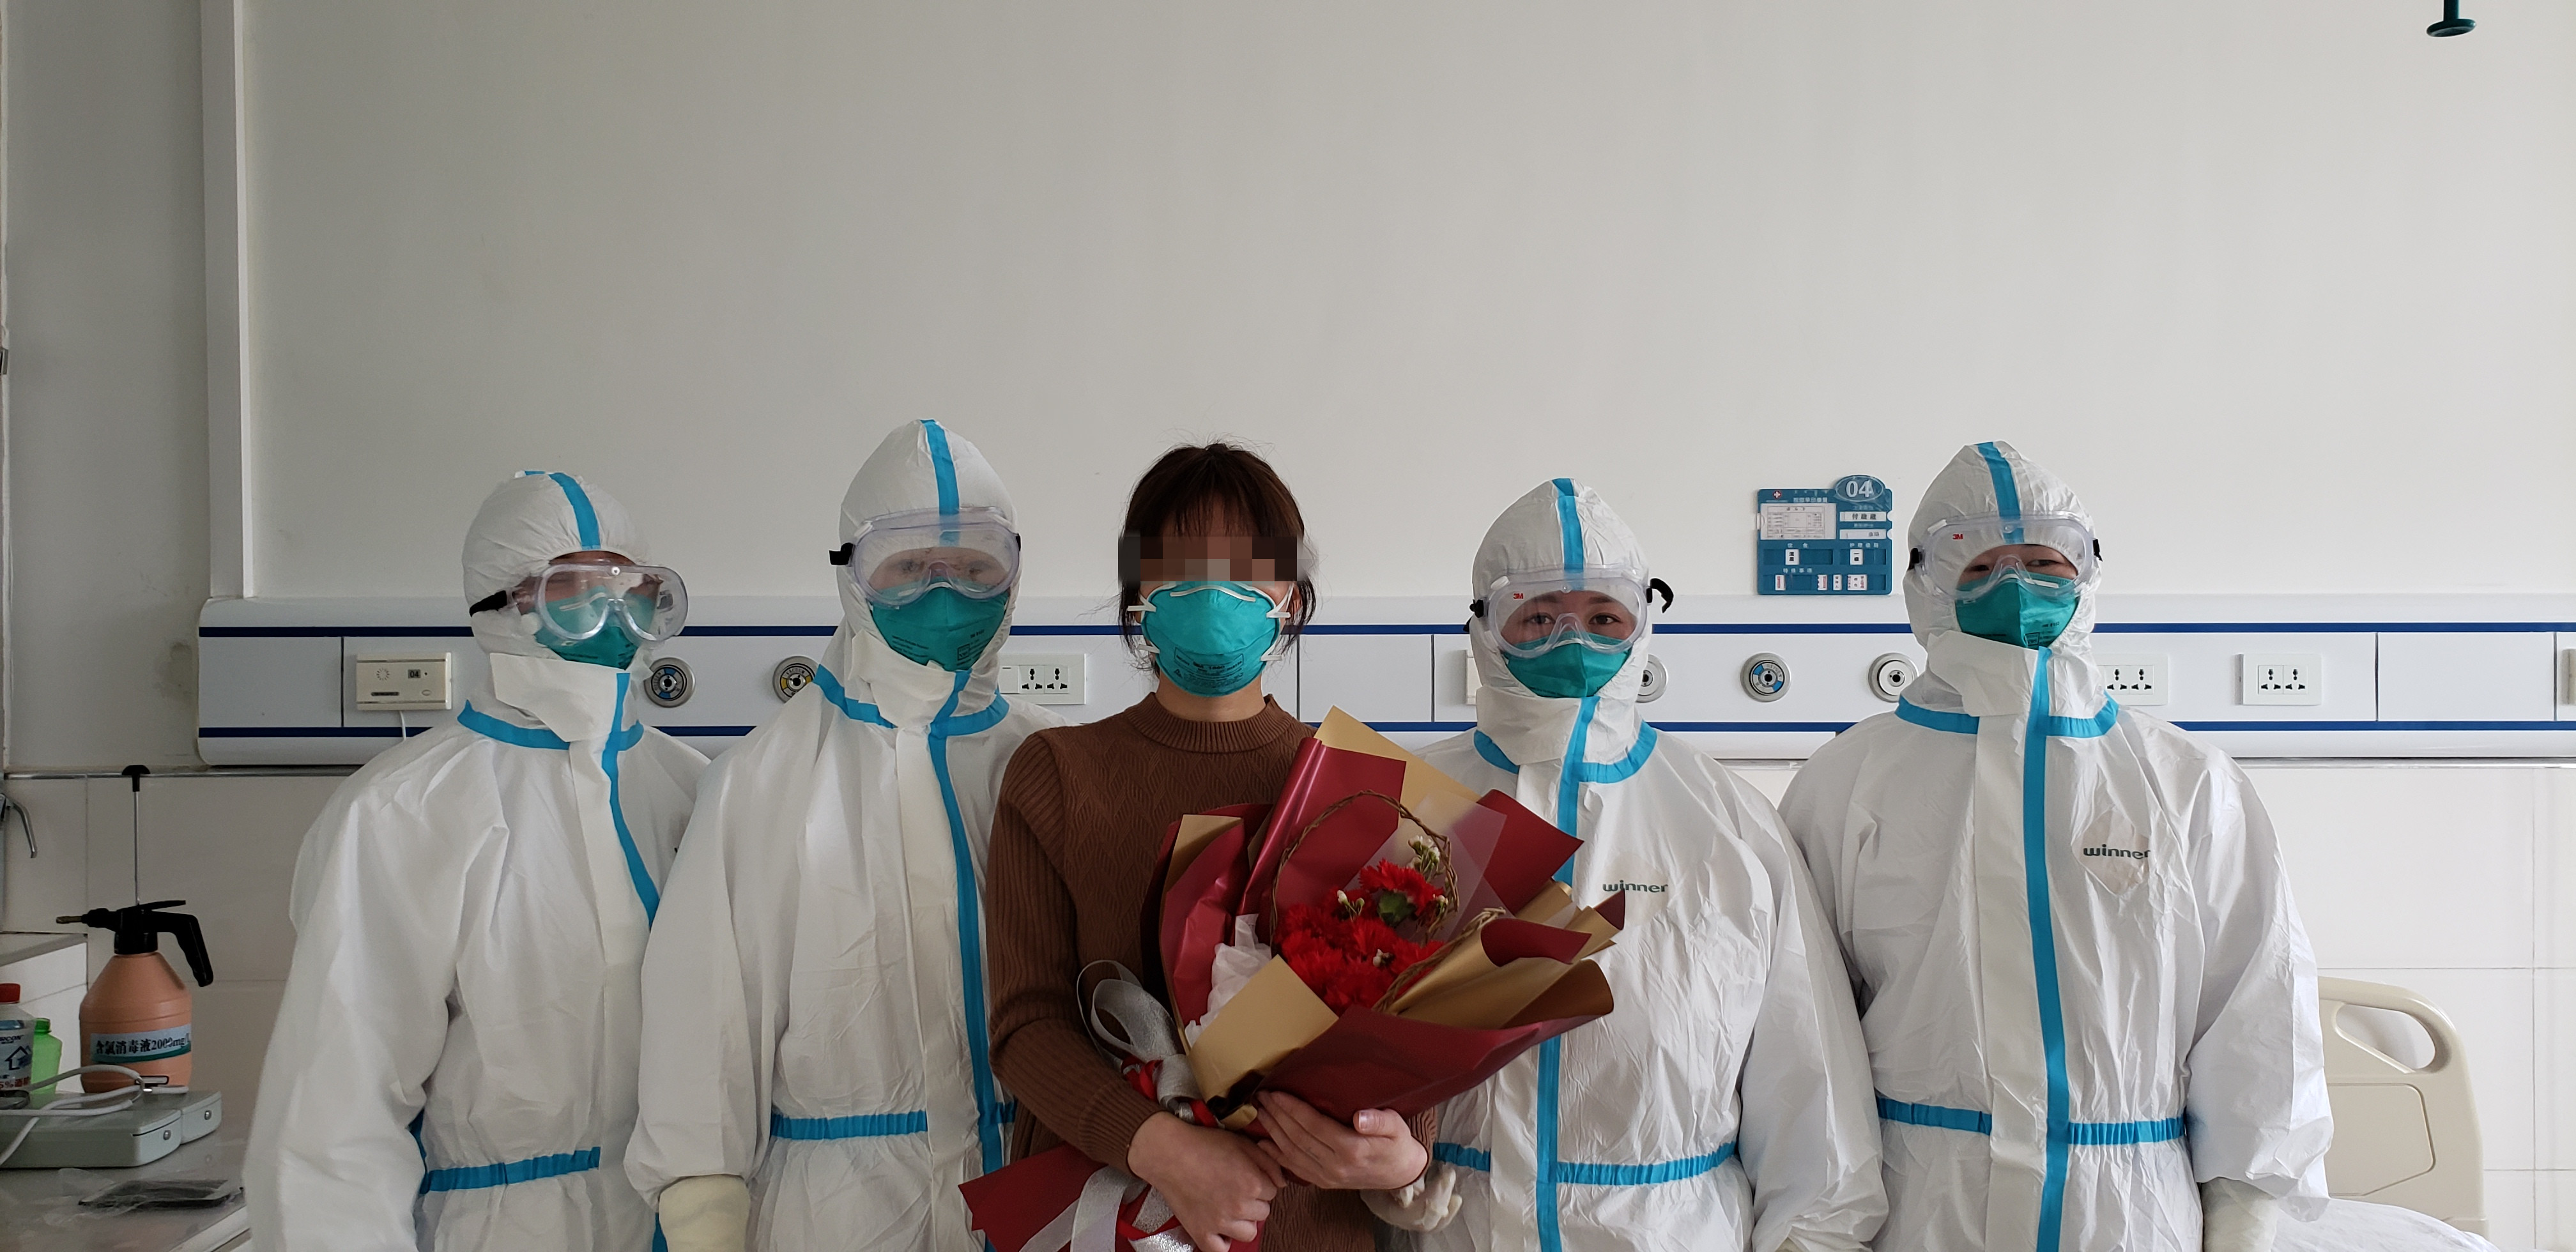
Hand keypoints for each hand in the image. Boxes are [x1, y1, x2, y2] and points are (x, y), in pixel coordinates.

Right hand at [1126, 1113, 1283, 1250]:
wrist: (1169, 1153)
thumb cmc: (1204, 1145)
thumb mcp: (1243, 1144)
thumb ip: (1269, 1163)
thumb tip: (1282, 1183)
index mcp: (1253, 1184)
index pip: (1273, 1192)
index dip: (1260, 1182)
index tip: (1246, 1176)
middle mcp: (1240, 1207)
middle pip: (1263, 1212)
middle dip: (1253, 1201)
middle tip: (1235, 1188)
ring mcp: (1220, 1223)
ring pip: (1248, 1232)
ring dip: (1243, 1221)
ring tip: (1229, 1207)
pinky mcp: (1201, 1232)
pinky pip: (1220, 1249)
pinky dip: (1222, 1241)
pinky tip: (1219, 1228)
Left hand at [1254, 1092, 1428, 1190]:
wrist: (1400, 1174)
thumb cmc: (1397, 1143)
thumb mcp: (1396, 1127)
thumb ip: (1379, 1121)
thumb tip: (1359, 1118)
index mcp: (1351, 1148)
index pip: (1313, 1125)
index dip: (1292, 1108)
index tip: (1276, 1093)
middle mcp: (1335, 1165)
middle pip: (1298, 1137)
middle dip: (1277, 1115)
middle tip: (1261, 1097)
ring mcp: (1327, 1176)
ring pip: (1292, 1152)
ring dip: (1273, 1132)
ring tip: (1260, 1112)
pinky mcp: (1323, 1182)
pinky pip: (1295, 1168)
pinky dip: (1276, 1156)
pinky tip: (1262, 1144)